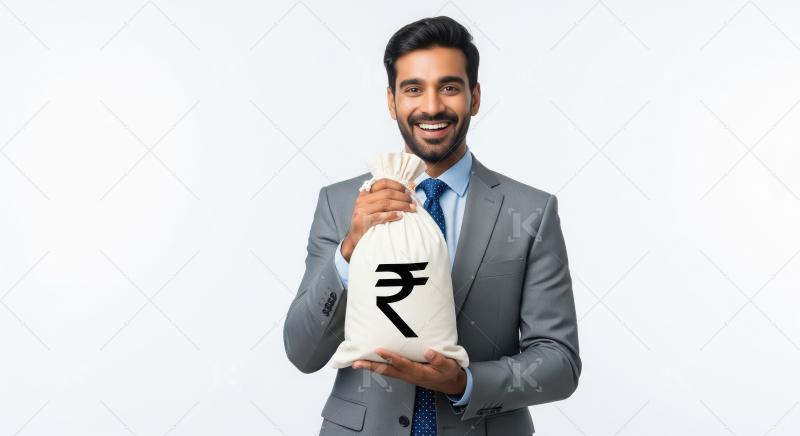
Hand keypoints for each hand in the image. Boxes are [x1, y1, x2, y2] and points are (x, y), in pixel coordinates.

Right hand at [341, 178, 415, 261]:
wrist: (356, 238)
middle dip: (403, 197)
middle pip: (387, 193)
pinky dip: (392, 215)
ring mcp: (361, 210)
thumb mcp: (374, 207)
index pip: (383, 183)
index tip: (408, 191)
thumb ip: (384, 199)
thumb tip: (406, 193)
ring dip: (401, 205)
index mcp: (366, 193)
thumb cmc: (369, 222)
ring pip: (385, 203)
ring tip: (411, 209)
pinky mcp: (362, 221)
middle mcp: (362, 199)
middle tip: (413, 202)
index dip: (397, 185)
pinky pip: (380, 216)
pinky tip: (401, 216)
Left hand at [352, 348, 466, 395]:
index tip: (378, 350)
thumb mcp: (448, 366)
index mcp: (419, 373)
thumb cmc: (448, 373)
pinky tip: (372, 363)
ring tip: (358, 363)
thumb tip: (428, 350)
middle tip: (356, 363)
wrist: (450, 383)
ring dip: (372, 367)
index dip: (390, 357)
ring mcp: (406, 376)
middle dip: (371, 366)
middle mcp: (409, 375)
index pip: (402, 364)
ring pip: (386, 372)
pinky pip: (389, 371)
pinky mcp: (406, 374)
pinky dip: (379, 367)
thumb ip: (438, 359)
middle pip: (387, 371)